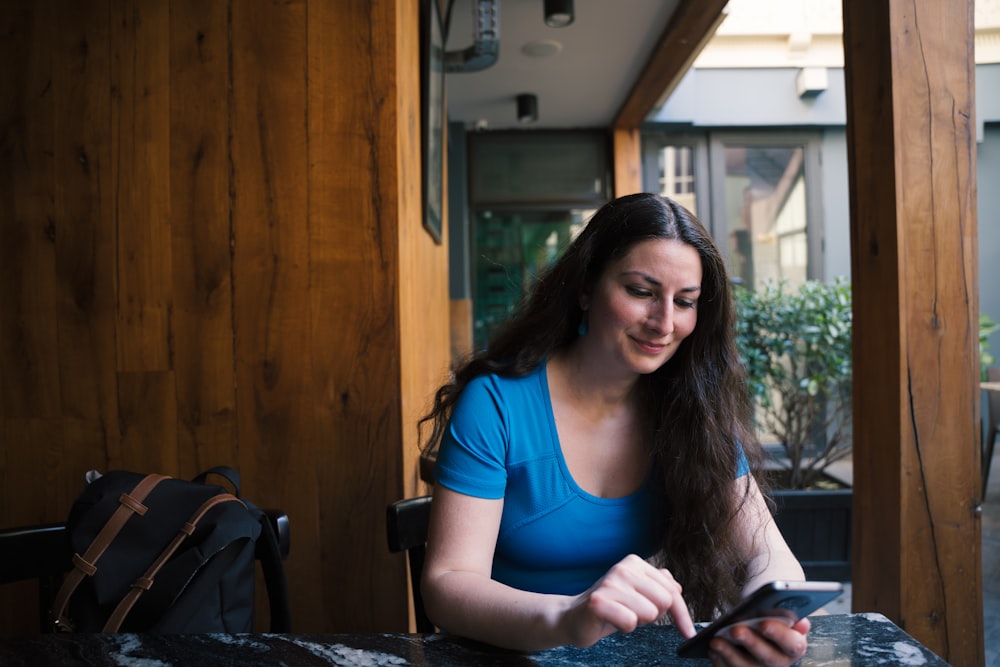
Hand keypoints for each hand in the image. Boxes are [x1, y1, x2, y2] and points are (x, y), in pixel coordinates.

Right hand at [558, 554, 695, 647]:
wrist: (573, 617)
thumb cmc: (609, 608)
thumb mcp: (638, 594)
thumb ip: (658, 586)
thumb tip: (677, 587)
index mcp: (635, 563)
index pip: (673, 590)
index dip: (682, 614)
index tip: (686, 631)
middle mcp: (623, 568)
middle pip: (665, 601)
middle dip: (653, 615)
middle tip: (633, 614)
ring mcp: (610, 583)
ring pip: (650, 613)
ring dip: (637, 622)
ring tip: (620, 615)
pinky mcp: (598, 601)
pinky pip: (630, 622)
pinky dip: (624, 628)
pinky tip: (612, 621)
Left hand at [707, 616, 809, 666]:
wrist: (759, 628)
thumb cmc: (770, 617)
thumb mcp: (782, 613)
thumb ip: (790, 614)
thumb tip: (801, 624)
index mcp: (795, 646)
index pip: (793, 644)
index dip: (779, 634)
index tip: (764, 623)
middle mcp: (781, 663)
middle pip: (768, 658)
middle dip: (751, 643)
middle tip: (735, 630)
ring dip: (730, 654)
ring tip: (716, 640)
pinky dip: (720, 661)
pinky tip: (711, 649)